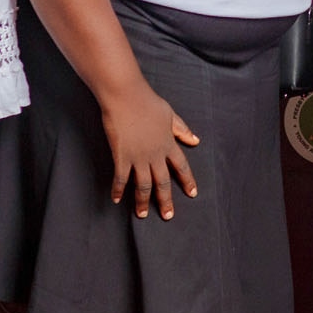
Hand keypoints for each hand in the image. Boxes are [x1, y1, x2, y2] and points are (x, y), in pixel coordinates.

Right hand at [99, 82, 199, 219]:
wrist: (126, 96)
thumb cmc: (147, 102)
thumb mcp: (170, 115)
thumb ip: (182, 130)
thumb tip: (195, 140)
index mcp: (168, 144)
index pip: (182, 167)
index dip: (188, 181)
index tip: (192, 194)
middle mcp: (155, 154)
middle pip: (163, 182)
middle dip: (165, 200)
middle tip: (168, 216)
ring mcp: (138, 156)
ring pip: (143, 185)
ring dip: (142, 201)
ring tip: (142, 214)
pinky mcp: (121, 155)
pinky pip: (121, 178)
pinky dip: (118, 190)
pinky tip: (116, 199)